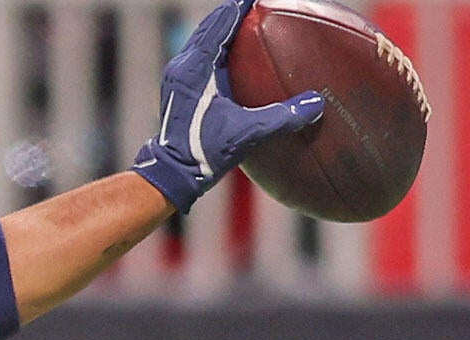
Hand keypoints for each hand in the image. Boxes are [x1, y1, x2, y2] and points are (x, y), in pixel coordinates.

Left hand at [133, 0, 323, 211]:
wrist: (171, 173)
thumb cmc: (203, 152)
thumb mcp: (247, 133)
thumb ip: (282, 117)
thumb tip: (318, 103)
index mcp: (195, 68)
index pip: (221, 23)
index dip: (241, 5)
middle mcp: (183, 66)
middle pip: (211, 25)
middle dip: (235, 11)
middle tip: (260, 2)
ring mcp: (179, 76)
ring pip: (204, 38)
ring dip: (226, 26)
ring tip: (251, 16)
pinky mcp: (180, 87)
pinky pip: (202, 54)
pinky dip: (220, 43)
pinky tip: (238, 48)